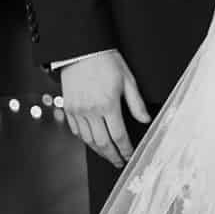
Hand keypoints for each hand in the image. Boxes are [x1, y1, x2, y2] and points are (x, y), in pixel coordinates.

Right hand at [59, 51, 149, 166]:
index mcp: (108, 104)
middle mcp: (91, 111)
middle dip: (112, 156)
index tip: (130, 156)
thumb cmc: (107, 62)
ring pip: (88, 140)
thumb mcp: (128, 80)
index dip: (125, 149)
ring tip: (109, 155)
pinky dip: (86, 140)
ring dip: (99, 151)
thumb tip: (146, 120)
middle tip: (119, 162)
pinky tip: (93, 142)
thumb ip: (136, 103)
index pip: (119, 136)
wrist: (81, 50)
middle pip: (102, 143)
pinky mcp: (68, 108)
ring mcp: (77, 110)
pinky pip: (76, 131)